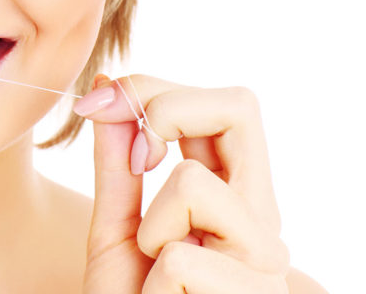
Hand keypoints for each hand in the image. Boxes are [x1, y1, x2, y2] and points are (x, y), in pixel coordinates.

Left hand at [77, 74, 289, 292]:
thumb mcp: (118, 230)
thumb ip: (117, 165)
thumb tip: (106, 94)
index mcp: (235, 195)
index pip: (225, 104)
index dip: (156, 89)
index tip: (100, 106)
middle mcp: (262, 217)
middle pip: (241, 106)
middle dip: (165, 107)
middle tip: (134, 152)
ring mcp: (265, 259)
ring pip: (193, 182)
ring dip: (150, 226)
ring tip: (157, 270)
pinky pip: (178, 257)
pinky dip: (153, 281)